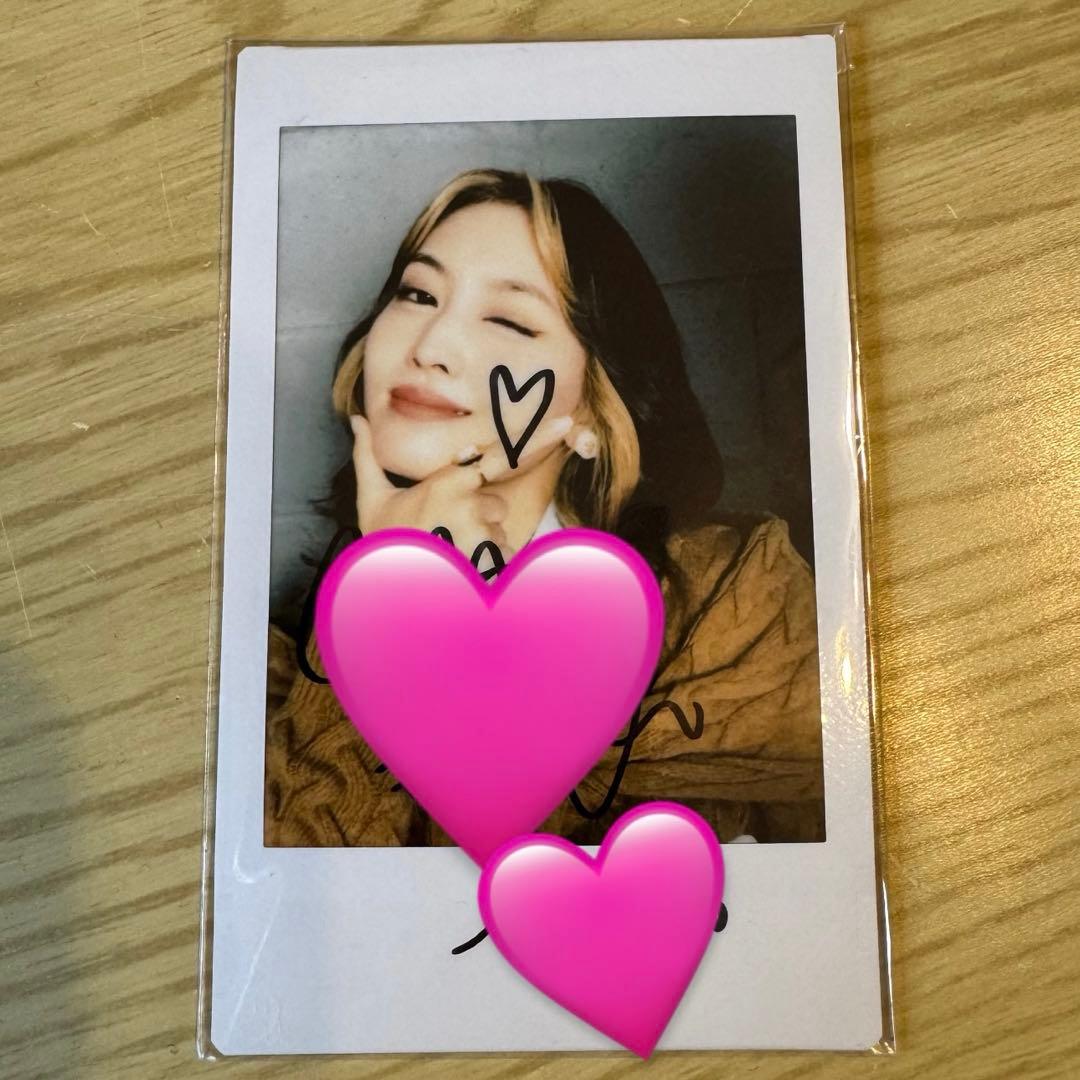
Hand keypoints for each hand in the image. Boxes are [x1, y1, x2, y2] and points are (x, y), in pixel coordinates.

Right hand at [350, 413, 574, 558]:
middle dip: (476, 519)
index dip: (539, 437)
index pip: (501, 454)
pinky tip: (459, 570)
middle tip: (442, 532)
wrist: (386, 588)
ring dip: (480, 545)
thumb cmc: (383, 541)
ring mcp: (482, 534)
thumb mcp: (372, 496)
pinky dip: (486, 567)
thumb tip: (356, 418)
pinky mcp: (489, 563)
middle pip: (495, 505)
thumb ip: (367, 454)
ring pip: (498, 534)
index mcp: (449, 481)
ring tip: (447, 553)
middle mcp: (471, 504)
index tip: (568, 423)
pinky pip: (501, 559)